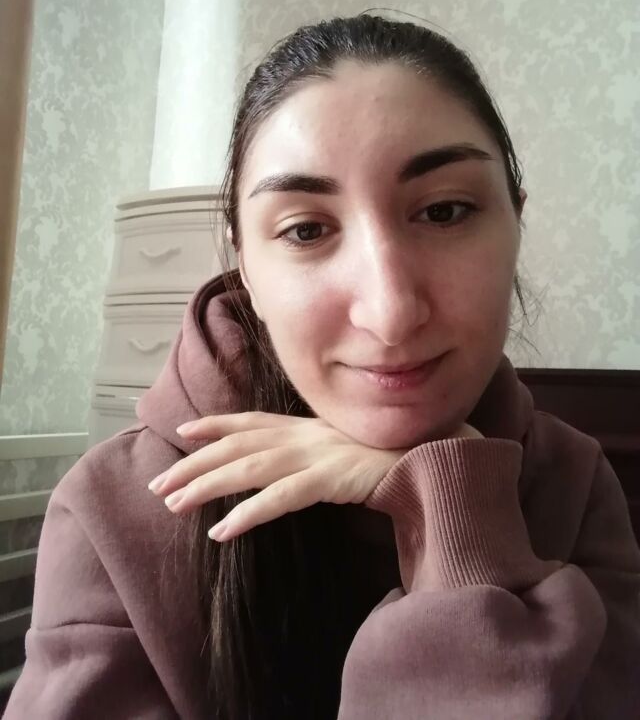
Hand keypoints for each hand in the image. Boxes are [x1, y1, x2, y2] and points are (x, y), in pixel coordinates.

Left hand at [147, 412, 482, 541]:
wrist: (437, 455)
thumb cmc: (396, 455)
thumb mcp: (348, 448)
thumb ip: (320, 453)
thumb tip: (295, 466)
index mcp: (310, 427)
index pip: (254, 421)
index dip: (217, 425)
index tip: (185, 431)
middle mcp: (307, 435)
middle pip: (239, 446)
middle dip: (196, 463)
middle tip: (160, 485)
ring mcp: (318, 454)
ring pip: (250, 468)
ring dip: (208, 486)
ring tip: (174, 504)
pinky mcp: (331, 478)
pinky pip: (281, 497)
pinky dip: (249, 512)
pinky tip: (222, 531)